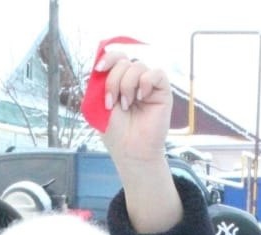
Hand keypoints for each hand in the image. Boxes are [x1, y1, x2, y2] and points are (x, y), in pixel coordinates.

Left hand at [97, 48, 180, 233]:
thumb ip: (99, 82)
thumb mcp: (99, 105)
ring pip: (137, 66)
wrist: (130, 150)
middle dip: (113, 80)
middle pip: (123, 60)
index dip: (107, 58)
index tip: (98, 69)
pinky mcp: (162, 91)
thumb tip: (100, 62)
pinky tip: (141, 98)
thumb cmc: (115, 132)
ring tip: (126, 105)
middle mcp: (134, 80)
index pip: (115, 57)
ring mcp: (148, 85)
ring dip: (126, 85)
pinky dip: (146, 82)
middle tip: (112, 102)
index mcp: (119, 80)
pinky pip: (156, 73)